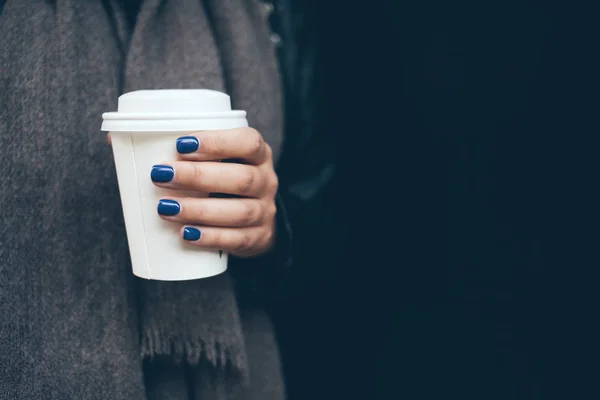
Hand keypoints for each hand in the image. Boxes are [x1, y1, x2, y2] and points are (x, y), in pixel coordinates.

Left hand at [150, 128, 278, 257]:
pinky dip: (211, 237)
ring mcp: (265, 211)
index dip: (218, 142)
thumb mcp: (215, 160)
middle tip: (161, 175)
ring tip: (165, 208)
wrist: (253, 220)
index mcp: (258, 154)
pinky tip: (187, 233)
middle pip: (242, 178)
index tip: (180, 145)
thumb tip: (116, 140)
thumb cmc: (223, 181)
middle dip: (198, 177)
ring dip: (199, 209)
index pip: (248, 142)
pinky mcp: (260, 238)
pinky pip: (239, 239)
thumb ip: (178, 150)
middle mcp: (266, 181)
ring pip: (240, 211)